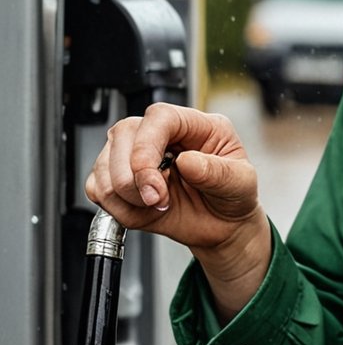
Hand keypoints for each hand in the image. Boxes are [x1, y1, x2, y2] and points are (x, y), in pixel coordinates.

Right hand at [86, 103, 269, 317]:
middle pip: (122, 135)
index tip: (153, 180)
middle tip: (159, 201)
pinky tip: (143, 211)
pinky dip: (117, 208)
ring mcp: (135, 157)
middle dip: (134, 178)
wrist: (223, 226)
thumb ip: (218, 173)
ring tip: (157, 205)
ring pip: (104, 165)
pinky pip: (98, 189)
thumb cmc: (233, 196)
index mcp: (195, 125)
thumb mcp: (241, 183)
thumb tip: (188, 161)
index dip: (147, 146)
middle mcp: (161, 136)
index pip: (158, 117)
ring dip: (127, 195)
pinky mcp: (121, 182)